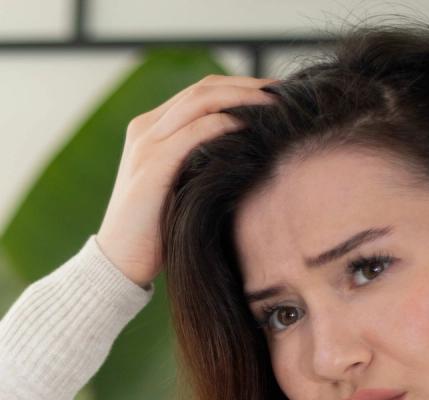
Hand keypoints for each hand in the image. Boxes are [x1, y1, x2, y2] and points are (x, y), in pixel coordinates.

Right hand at [96, 74, 279, 288]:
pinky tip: (248, 127)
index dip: (240, 87)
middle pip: (203, 89)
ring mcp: (146, 144)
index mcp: (154, 131)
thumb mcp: (186, 191)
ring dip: (240, 98)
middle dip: (246, 86)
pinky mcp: (151, 165)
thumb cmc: (160, 233)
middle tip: (283, 92)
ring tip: (273, 103)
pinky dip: (222, 125)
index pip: (201, 94)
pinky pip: (191, 134)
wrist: (121, 262)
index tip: (276, 95)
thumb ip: (205, 168)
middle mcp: (147, 129)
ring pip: (198, 102)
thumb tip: (252, 160)